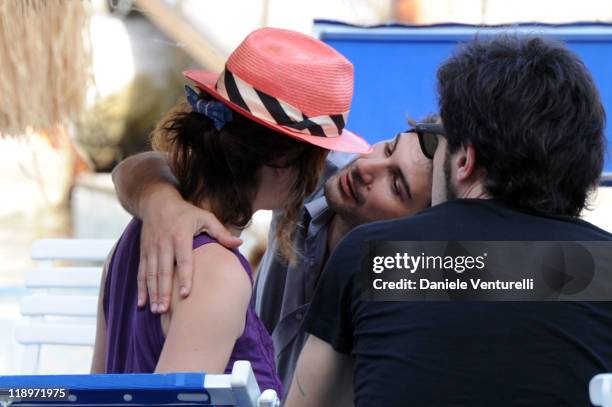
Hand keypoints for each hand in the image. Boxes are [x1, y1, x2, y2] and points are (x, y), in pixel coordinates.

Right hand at [137, 185, 241, 312]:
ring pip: (151, 274)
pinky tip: (142, 303)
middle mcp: (164, 243)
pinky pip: (141, 272)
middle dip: (164, 291)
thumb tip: (239, 244)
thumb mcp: (205, 217)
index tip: (186, 294)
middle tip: (166, 311)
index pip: (184, 259)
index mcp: (181, 235)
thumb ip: (221, 232)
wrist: (157, 202)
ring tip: (157, 311)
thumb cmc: (186, 212)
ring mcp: (152, 248)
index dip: (185, 277)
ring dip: (153, 293)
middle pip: (164, 271)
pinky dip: (141, 288)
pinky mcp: (144, 252)